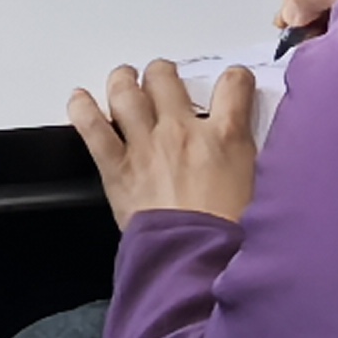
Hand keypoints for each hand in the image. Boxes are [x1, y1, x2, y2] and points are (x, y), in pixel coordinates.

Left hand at [68, 61, 262, 227]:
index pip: (233, 85)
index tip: (232, 82)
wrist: (196, 263)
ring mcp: (146, 147)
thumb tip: (245, 144)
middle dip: (162, 74)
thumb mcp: (257, 189)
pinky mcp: (118, 169)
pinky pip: (92, 128)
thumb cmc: (228, 236)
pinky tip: (80, 100)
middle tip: (162, 81)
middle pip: (165, 78)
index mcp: (224, 136)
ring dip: (123, 81)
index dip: (234, 78)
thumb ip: (248, 158)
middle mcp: (182, 131)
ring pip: (126, 92)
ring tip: (124, 80)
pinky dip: (82, 110)